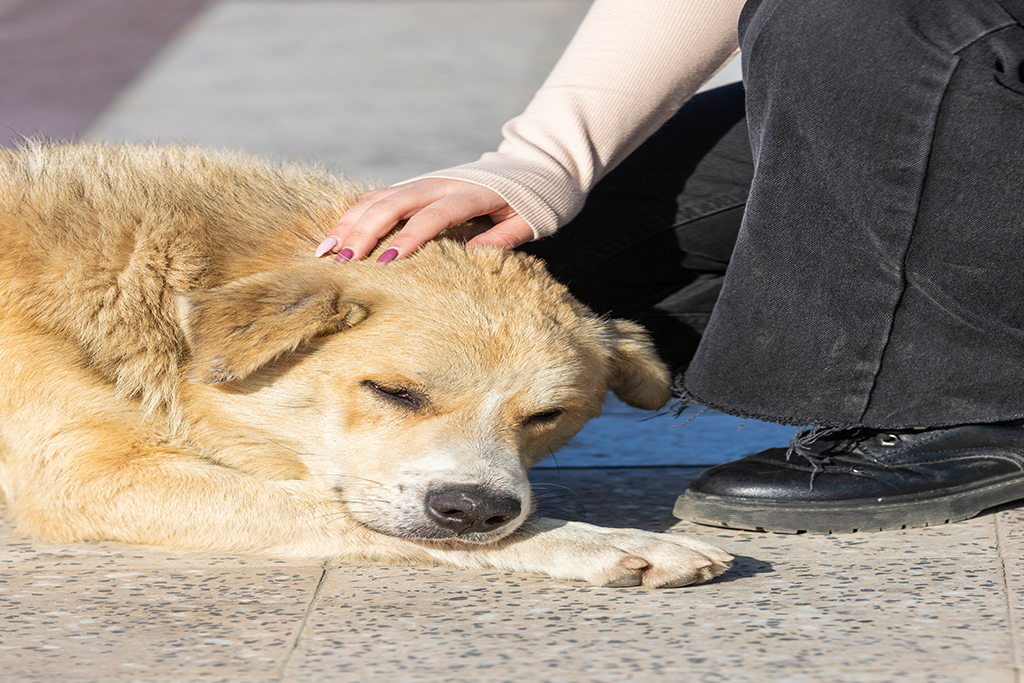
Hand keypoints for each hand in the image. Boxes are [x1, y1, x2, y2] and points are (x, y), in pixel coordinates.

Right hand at [316, 178, 534, 261]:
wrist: (526, 168)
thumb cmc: (526, 203)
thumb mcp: (524, 223)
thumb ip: (501, 240)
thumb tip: (472, 257)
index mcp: (467, 195)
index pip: (432, 216)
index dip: (409, 238)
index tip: (387, 262)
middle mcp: (438, 184)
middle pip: (393, 204)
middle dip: (364, 232)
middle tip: (343, 260)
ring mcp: (422, 182)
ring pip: (377, 198)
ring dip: (349, 223)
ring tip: (326, 251)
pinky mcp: (413, 185)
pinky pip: (377, 196)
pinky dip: (354, 213)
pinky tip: (335, 233)